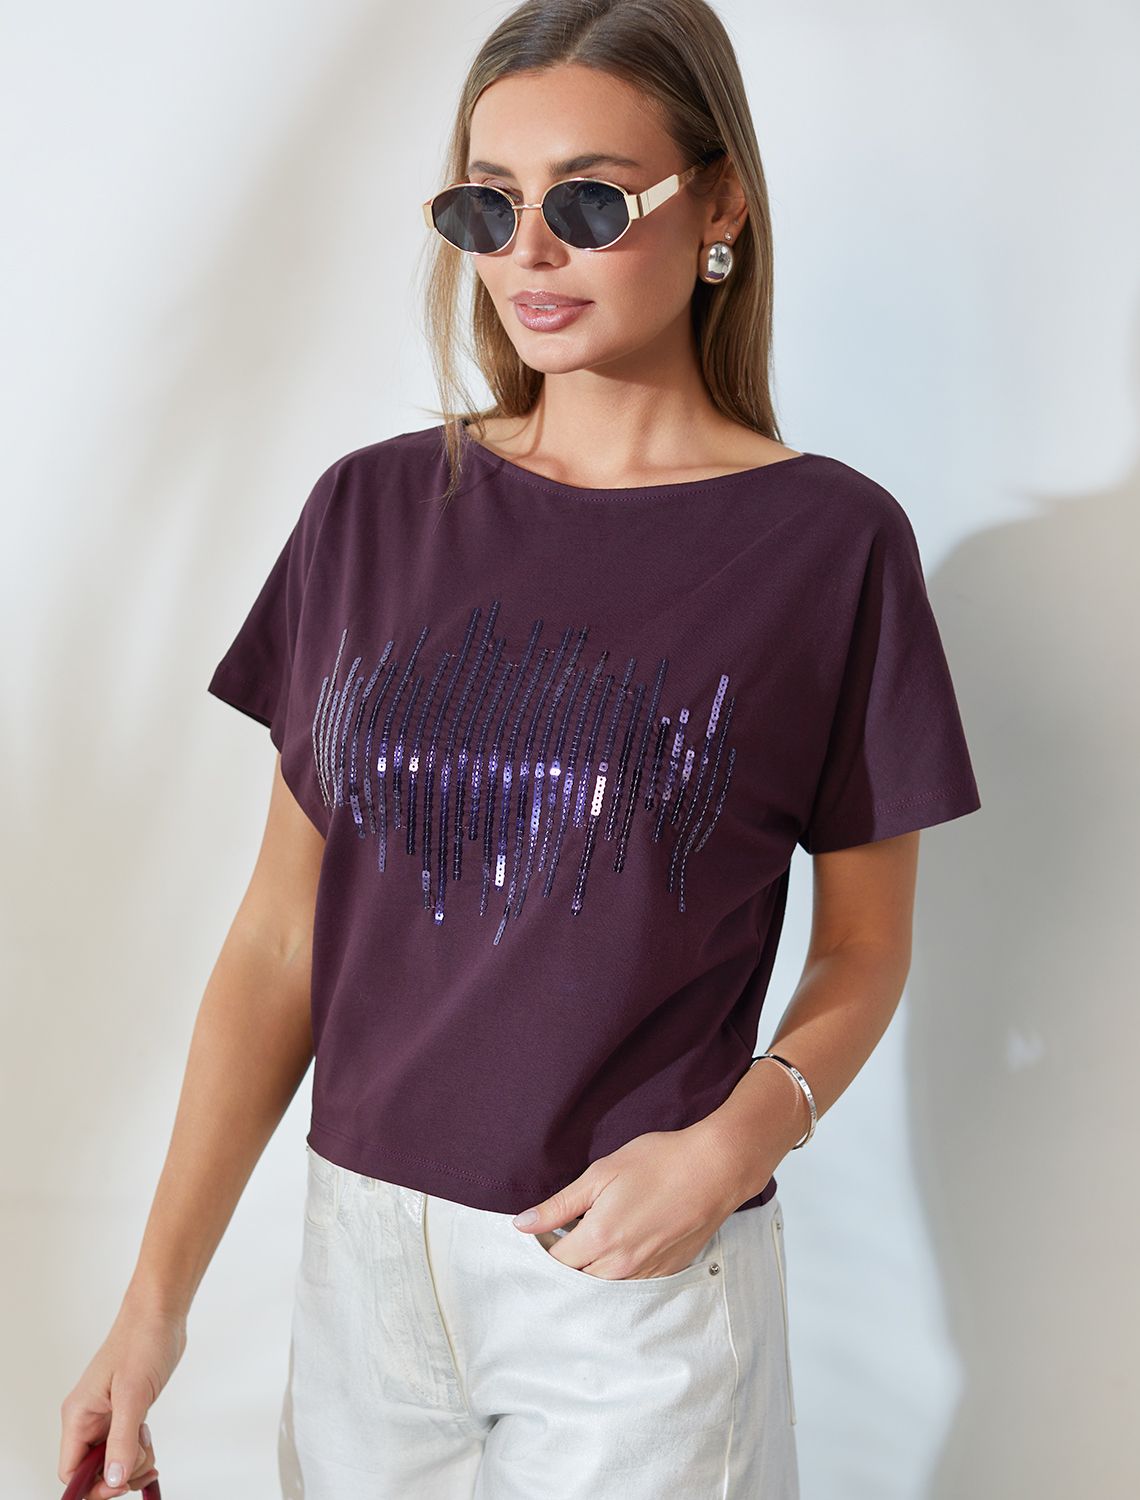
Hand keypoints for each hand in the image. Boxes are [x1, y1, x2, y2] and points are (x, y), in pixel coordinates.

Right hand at [59, 1297, 185, 1496]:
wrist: (160, 1313)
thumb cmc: (142, 1342)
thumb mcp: (133, 1395)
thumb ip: (122, 1441)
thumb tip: (114, 1480)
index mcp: (79, 1416)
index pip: (71, 1470)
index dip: (93, 1486)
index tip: (120, 1485)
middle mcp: (88, 1419)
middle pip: (93, 1470)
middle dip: (118, 1474)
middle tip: (144, 1461)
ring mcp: (107, 1415)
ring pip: (112, 1459)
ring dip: (132, 1462)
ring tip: (148, 1443)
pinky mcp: (125, 1410)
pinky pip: (125, 1444)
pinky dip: (138, 1450)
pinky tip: (148, 1437)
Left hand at [511, 1124, 746, 1279]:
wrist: (715, 1169)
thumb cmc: (658, 1162)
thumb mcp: (601, 1174)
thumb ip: (559, 1205)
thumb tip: (522, 1224)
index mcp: (599, 1239)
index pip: (555, 1261)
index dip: (545, 1246)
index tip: (546, 1230)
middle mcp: (620, 1266)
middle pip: (577, 1279)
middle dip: (568, 1260)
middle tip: (571, 1231)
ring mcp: (646, 1273)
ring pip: (604, 1285)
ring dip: (594, 1268)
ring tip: (600, 1235)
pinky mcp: (666, 1272)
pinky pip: (631, 1283)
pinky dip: (621, 1269)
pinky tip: (627, 1241)